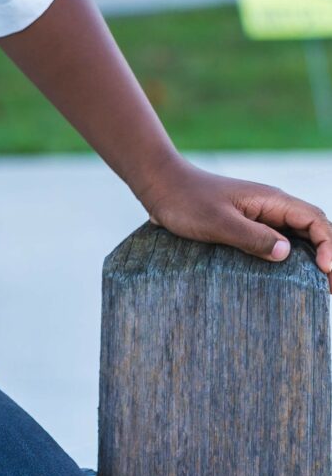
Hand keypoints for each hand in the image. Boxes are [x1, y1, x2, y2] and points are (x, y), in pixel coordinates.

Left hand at [140, 157, 331, 293]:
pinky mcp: (246, 226)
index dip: (328, 244)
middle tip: (330, 288)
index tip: (326, 270)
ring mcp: (260, 216)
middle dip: (328, 255)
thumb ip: (252, 237)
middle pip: (313, 229)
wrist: (161, 186)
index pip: (315, 220)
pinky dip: (288, 258)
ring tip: (319, 286)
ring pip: (297, 236)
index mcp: (271, 200)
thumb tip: (287, 253)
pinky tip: (288, 277)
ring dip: (310, 259)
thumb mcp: (218, 223)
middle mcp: (271, 207)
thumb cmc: (186, 201)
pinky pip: (276, 241)